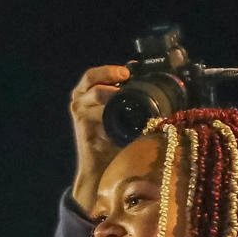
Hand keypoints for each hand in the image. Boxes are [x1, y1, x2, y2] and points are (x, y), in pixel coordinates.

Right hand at [69, 64, 129, 212]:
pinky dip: (107, 107)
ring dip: (110, 90)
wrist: (104, 168)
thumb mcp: (128, 118)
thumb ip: (133, 103)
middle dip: (110, 73)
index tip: (132, 68)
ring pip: (94, 90)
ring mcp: (79, 109)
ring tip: (124, 90)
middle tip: (126, 75)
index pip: (100, 74)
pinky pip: (94, 109)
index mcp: (92, 94)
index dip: (114, 69)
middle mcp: (82, 98)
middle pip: (92, 76)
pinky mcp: (80, 122)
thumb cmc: (118, 144)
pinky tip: (118, 109)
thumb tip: (158, 92)